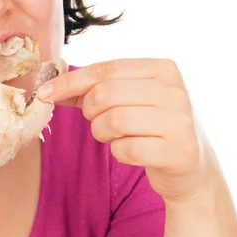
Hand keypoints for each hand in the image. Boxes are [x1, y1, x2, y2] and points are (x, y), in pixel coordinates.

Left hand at [37, 58, 217, 203]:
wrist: (192, 168)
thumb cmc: (150, 126)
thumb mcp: (129, 98)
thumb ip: (93, 88)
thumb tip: (48, 86)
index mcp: (163, 68)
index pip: (105, 68)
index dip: (70, 81)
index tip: (44, 93)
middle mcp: (176, 90)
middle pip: (106, 93)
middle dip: (90, 111)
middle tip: (98, 120)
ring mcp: (181, 121)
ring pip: (114, 120)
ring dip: (102, 132)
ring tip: (114, 135)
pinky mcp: (180, 152)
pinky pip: (127, 149)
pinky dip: (119, 152)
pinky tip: (131, 151)